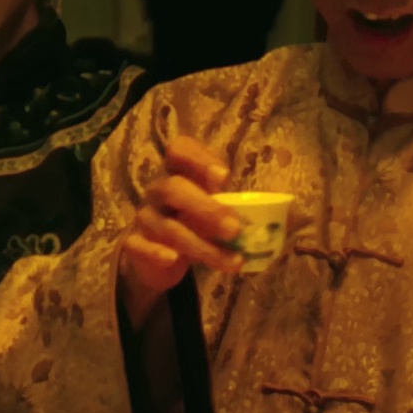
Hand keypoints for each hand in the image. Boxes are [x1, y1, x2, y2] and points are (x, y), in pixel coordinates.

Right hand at [119, 136, 240, 322]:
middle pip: (174, 188)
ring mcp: (144, 217)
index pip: (179, 150)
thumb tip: (278, 210)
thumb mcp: (210, 206)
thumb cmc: (192, 221)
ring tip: (233, 262)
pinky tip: (174, 260)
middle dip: (206, 208)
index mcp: (177, 172)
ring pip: (169, 228)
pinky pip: (139, 246)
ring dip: (203, 245)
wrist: (156, 255)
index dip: (199, 158)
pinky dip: (156, 253)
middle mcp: (158, 190)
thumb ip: (231, 202)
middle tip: (236, 228)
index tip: (224, 177)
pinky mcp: (134, 244)